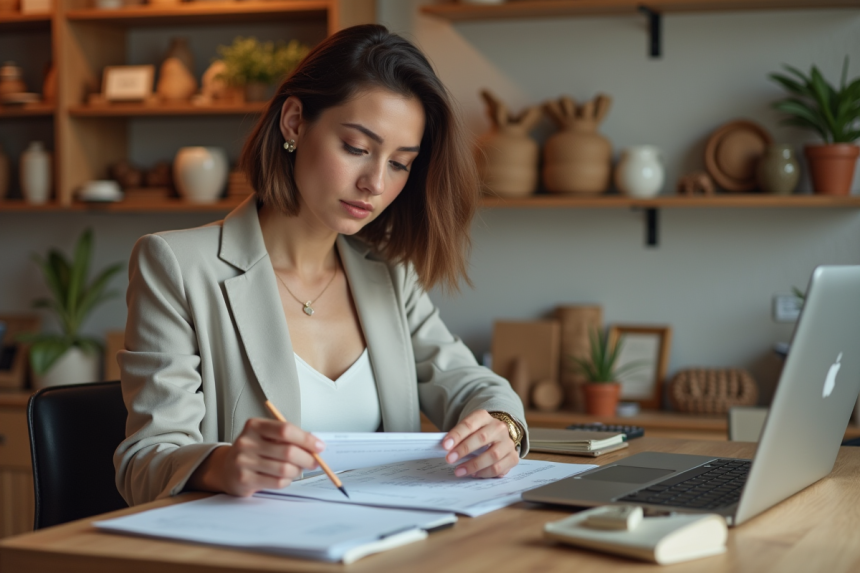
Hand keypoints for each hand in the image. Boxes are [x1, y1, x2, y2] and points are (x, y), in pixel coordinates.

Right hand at [189, 418, 323, 496]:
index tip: (319, 446)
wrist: (227, 468)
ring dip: (297, 471)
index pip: (285, 430)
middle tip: (314, 462)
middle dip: (307, 458)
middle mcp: (246, 441)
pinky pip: (277, 482)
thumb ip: (288, 438)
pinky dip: (287, 481)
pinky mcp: (244, 479)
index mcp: (254, 425)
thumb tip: (315, 445)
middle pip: (287, 451)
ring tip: (297, 470)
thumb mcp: (267, 436)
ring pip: (284, 469)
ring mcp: (244, 461)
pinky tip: (284, 477)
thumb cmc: (255, 450)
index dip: (306, 439)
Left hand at [442, 409, 518, 478]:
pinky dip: (485, 473)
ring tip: (459, 471)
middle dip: (464, 449)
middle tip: (450, 459)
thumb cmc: (476, 434)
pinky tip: (474, 474)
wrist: (496, 437)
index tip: (445, 445)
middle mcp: (499, 428)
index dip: (457, 435)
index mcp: (484, 417)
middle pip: (482, 438)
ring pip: (492, 455)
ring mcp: (508, 442)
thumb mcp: (466, 430)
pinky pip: (499, 468)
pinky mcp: (513, 457)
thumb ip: (457, 437)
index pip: (470, 424)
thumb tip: (445, 448)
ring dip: (474, 465)